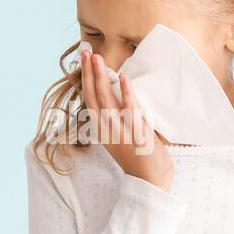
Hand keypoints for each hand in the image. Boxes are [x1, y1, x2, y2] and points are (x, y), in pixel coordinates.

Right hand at [79, 49, 174, 192]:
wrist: (150, 182)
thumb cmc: (139, 160)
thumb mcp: (122, 137)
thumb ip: (119, 119)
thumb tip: (120, 97)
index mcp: (102, 130)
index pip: (89, 99)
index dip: (85, 79)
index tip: (84, 60)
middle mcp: (106, 129)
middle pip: (92, 95)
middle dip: (88, 72)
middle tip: (86, 51)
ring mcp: (120, 130)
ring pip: (106, 98)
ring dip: (101, 76)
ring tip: (97, 58)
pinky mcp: (136, 132)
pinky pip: (129, 108)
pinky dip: (125, 91)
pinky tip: (122, 76)